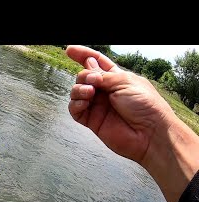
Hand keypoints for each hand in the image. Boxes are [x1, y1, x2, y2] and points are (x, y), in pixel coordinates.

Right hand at [66, 45, 198, 201]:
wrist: (149, 133)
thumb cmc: (145, 106)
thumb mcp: (125, 82)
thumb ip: (103, 75)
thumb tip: (87, 66)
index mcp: (116, 78)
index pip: (96, 63)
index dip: (83, 55)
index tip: (70, 50)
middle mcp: (104, 91)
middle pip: (83, 77)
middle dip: (84, 76)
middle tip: (94, 82)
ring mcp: (97, 106)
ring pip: (76, 92)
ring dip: (78, 89)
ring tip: (90, 93)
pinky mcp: (91, 121)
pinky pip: (75, 109)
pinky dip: (75, 104)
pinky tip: (84, 102)